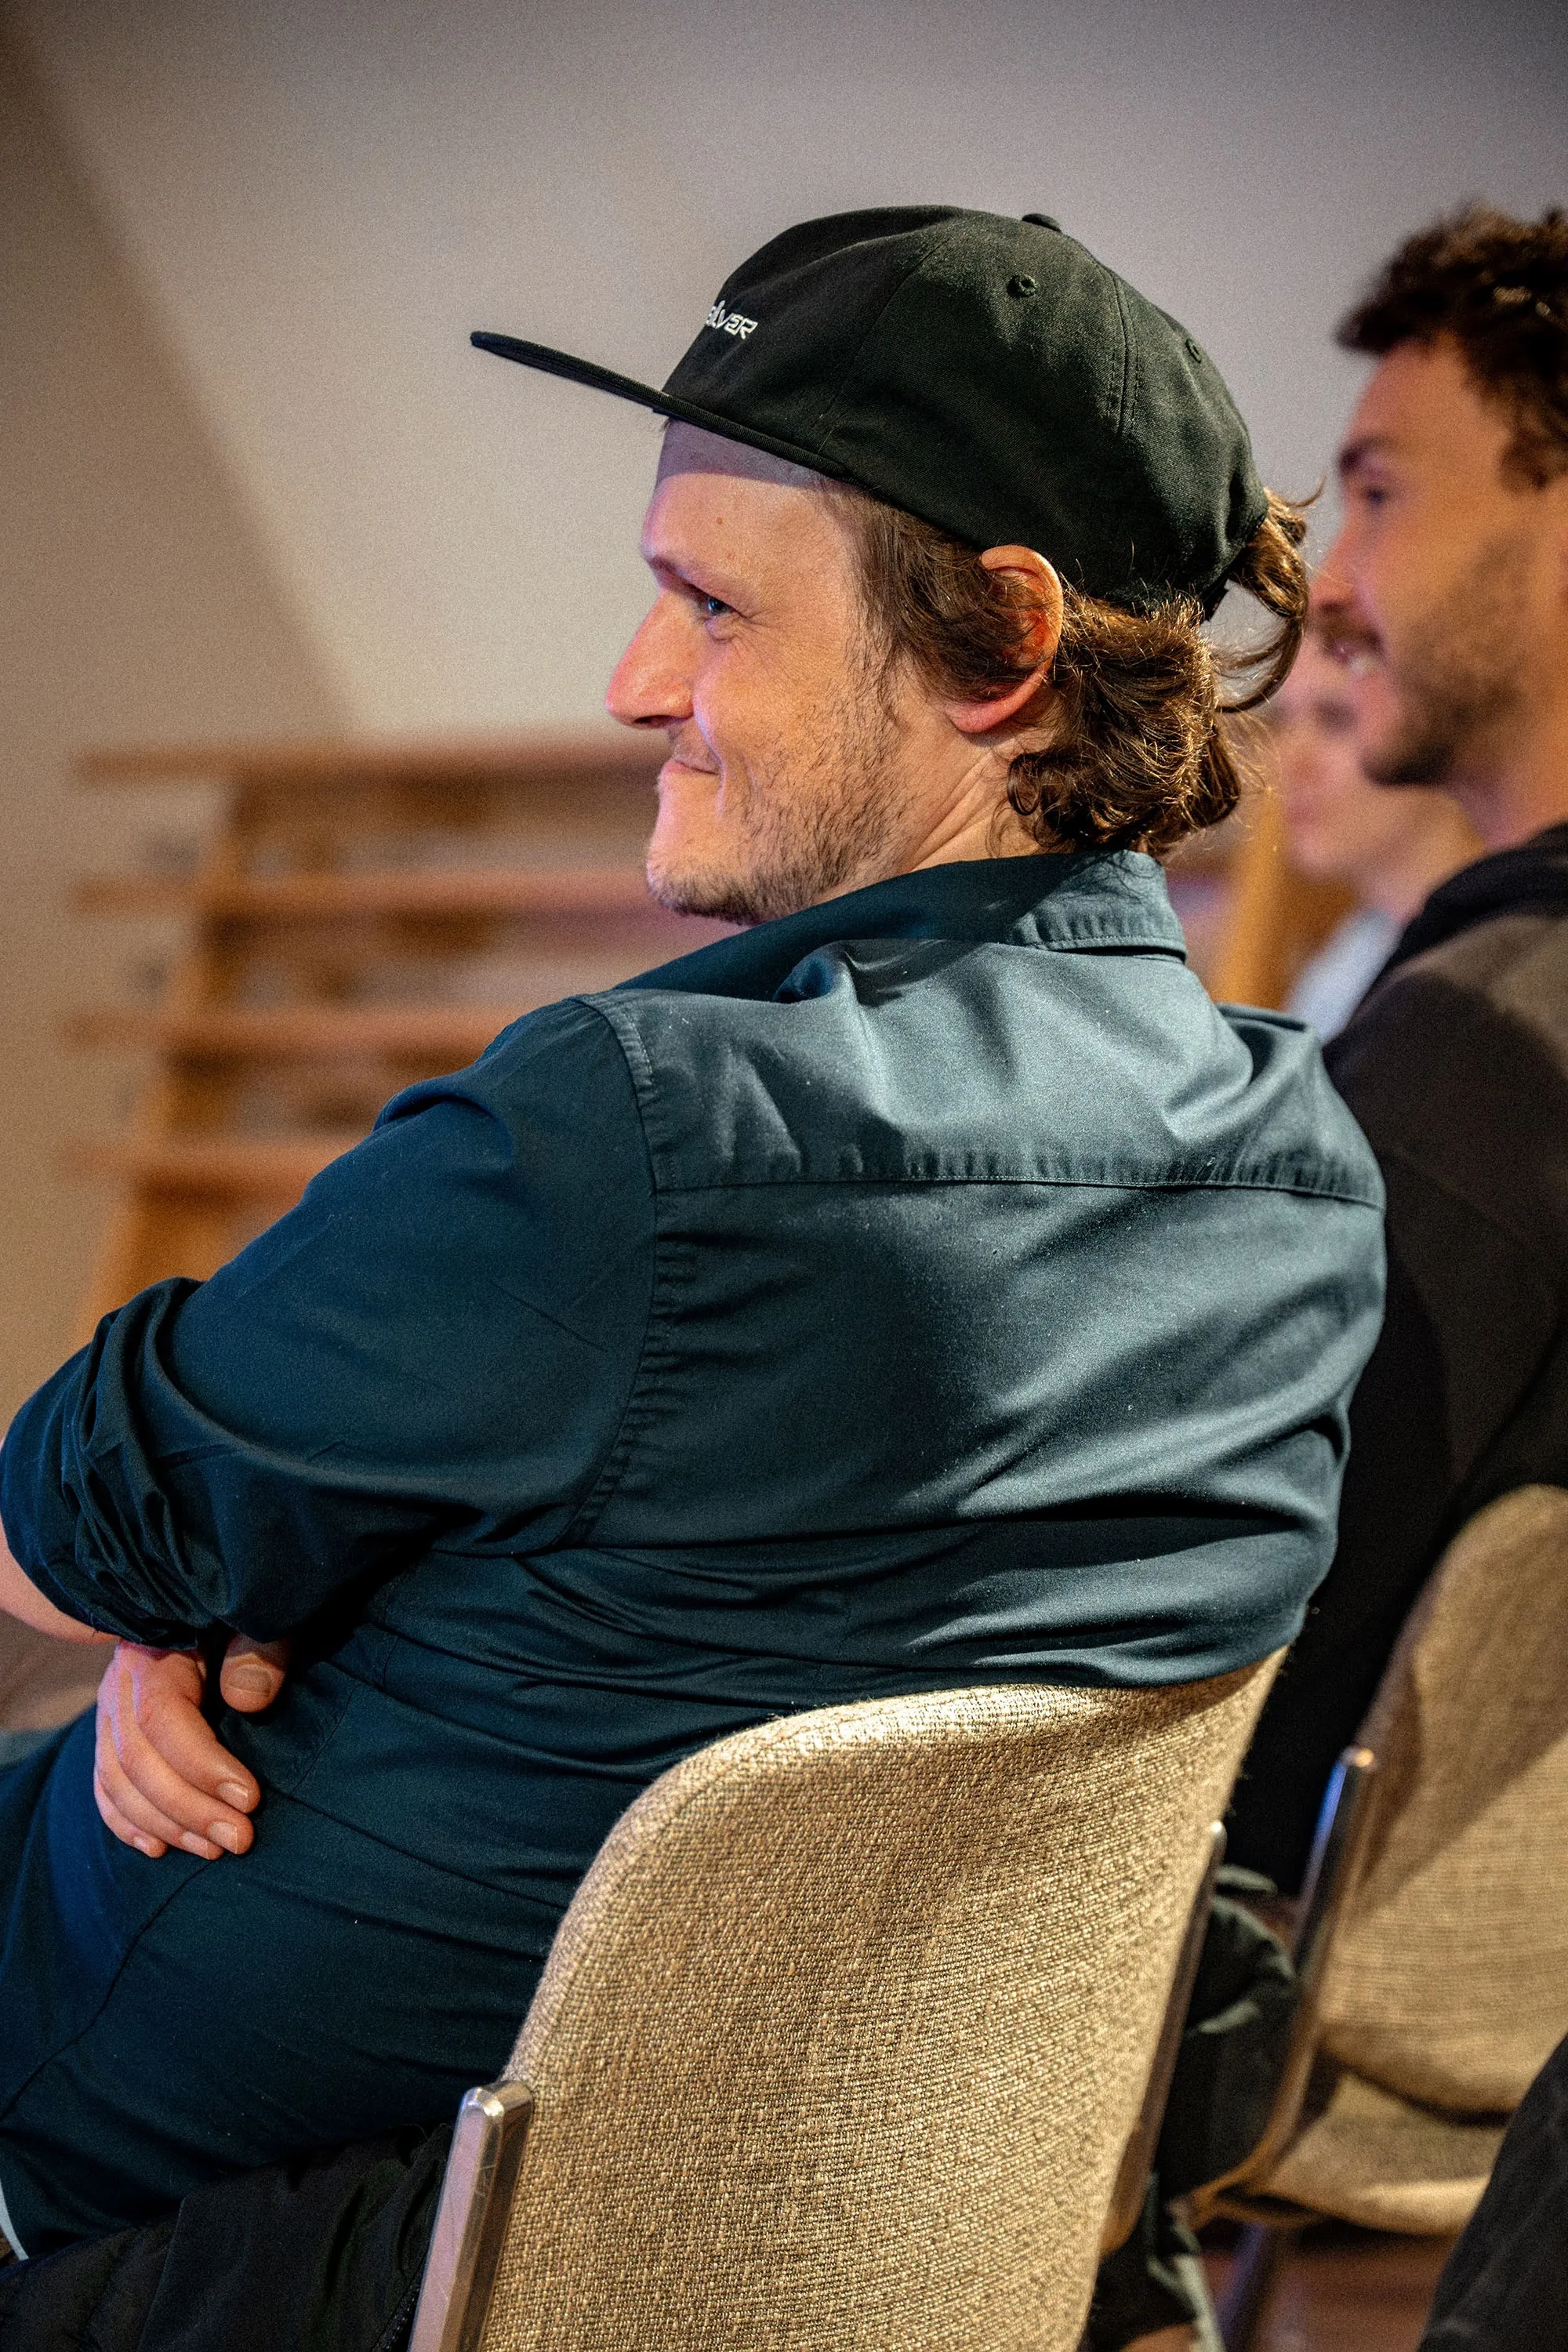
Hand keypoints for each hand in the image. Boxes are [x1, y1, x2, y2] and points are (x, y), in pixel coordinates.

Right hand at [94, 1633, 290, 1860]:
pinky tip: (158, 1849)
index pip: (162, 1718)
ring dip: (165, 1824)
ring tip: (215, 1850)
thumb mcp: (259, 1618)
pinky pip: (105, 1787)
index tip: (249, 1798)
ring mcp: (109, 1712)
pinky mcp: (112, 1735)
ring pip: (118, 1781)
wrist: (204, 1601)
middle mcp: (120, 1684)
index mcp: (154, 1650)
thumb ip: (259, 1649)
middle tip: (240, 1839)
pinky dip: (127, 1822)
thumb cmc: (245, 1614)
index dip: (202, 1764)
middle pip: (137, 1760)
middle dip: (189, 1809)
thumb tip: (247, 1701)